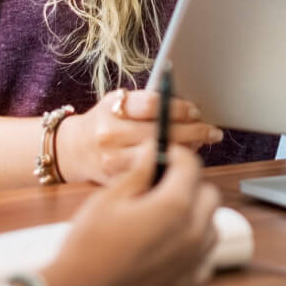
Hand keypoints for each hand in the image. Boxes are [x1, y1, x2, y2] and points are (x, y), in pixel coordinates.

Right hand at [41, 143, 221, 285]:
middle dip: (189, 184)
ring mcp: (193, 262)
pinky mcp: (188, 285)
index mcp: (174, 206)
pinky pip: (204, 258)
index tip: (164, 155)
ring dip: (195, 216)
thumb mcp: (110, 197)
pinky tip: (169, 246)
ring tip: (164, 217)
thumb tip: (153, 151)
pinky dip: (193, 248)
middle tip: (163, 186)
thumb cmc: (90, 245)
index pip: (191, 165)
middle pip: (209, 195)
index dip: (176, 154)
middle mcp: (192, 233)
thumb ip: (140, 171)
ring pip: (211, 226)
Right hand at [56, 88, 222, 184]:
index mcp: (112, 110)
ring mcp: (114, 163)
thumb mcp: (116, 102)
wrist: (74, 151)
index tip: (196, 110)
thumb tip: (188, 107)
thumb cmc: (104, 122)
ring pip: (162, 157)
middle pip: (163, 133)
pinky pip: (154, 176)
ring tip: (202, 145)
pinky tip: (183, 164)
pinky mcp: (118, 183)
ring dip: (188, 151)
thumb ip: (146, 102)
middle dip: (194, 131)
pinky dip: (173, 169)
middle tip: (211, 130)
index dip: (179, 108)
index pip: (153, 105)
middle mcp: (111, 136)